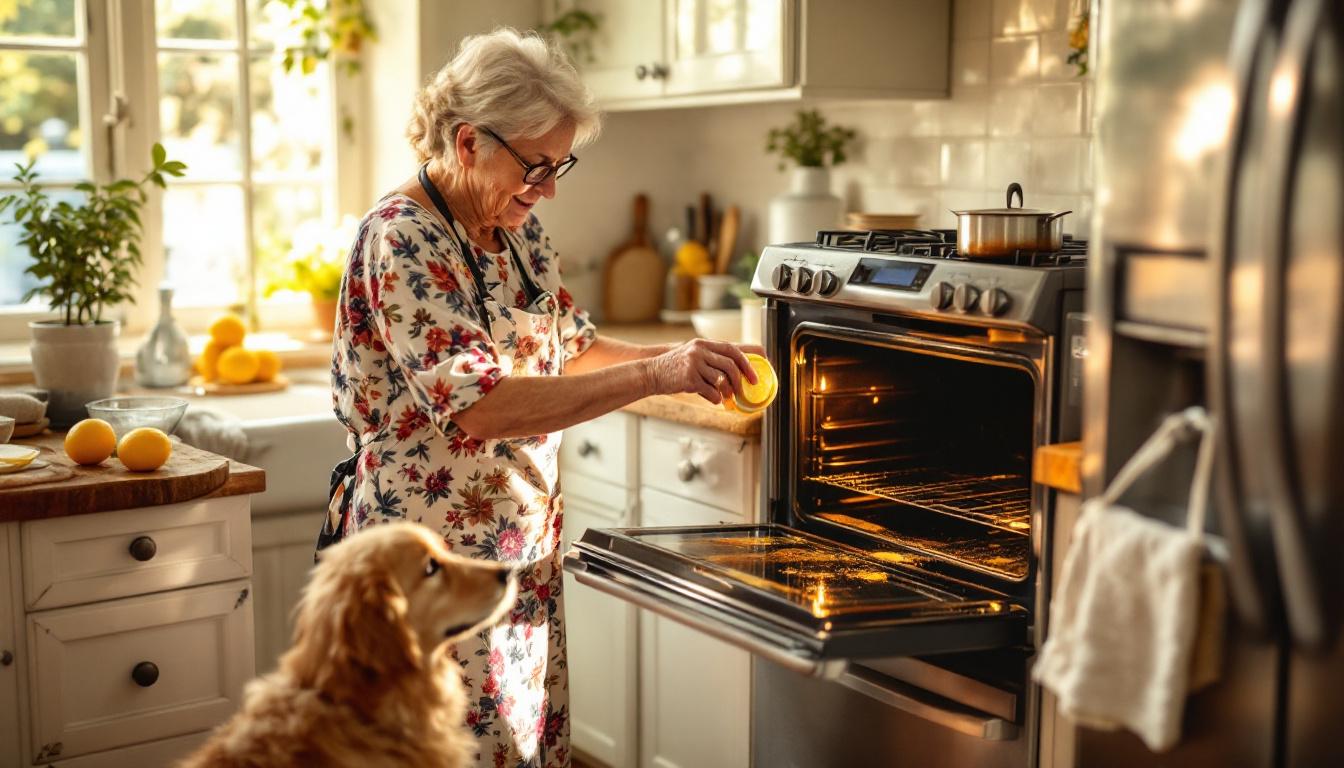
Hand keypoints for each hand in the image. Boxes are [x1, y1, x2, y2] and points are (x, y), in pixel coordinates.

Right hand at [646, 339, 761, 403]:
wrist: (651, 373)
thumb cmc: (674, 368)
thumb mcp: (693, 357)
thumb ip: (712, 361)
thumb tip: (736, 373)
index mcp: (702, 344)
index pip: (732, 349)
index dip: (746, 362)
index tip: (753, 375)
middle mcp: (699, 351)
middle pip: (730, 365)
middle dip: (740, 380)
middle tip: (744, 390)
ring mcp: (694, 364)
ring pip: (721, 379)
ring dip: (728, 391)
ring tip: (727, 396)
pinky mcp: (689, 379)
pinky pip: (710, 391)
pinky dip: (715, 398)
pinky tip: (714, 399)